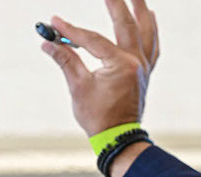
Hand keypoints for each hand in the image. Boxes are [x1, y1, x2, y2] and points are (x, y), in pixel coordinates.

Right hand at [42, 0, 159, 135]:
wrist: (118, 138)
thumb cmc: (98, 117)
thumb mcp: (78, 88)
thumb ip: (66, 60)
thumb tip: (47, 43)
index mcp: (121, 65)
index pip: (93, 39)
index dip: (71, 31)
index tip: (54, 23)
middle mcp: (136, 63)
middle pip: (127, 24)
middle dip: (117, 2)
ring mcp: (144, 68)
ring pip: (146, 32)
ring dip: (141, 11)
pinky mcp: (145, 74)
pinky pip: (153, 46)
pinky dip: (151, 31)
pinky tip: (151, 18)